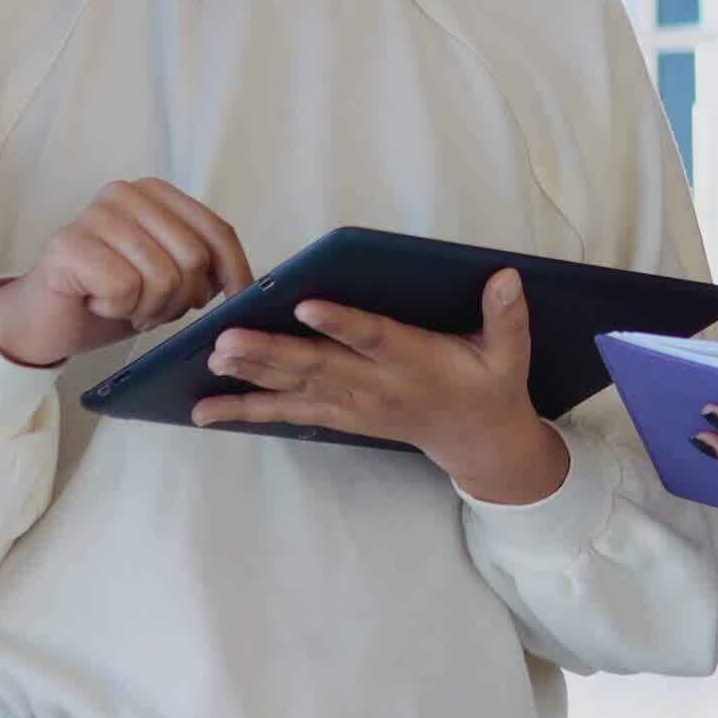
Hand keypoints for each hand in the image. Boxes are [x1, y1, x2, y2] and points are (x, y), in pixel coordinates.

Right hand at [0, 180, 252, 368]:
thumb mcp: (169, 277)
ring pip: (161, 277)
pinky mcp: (68, 244)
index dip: (234, 270)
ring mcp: (95, 215)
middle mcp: (125, 193)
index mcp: (156, 193)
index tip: (237, 300)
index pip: (216, 230)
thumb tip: (247, 286)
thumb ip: (202, 266)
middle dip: (180, 299)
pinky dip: (117, 310)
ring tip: (125, 307)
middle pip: (192, 257)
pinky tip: (97, 303)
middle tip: (152, 309)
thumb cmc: (111, 296)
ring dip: (148, 309)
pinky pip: (123, 288)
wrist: (46, 320)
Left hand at [194, 269, 568, 504]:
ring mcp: (354, 405)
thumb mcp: (510, 353)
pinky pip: (288, 414)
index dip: (341, 323)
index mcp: (416, 362)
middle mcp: (378, 385)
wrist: (479, 442)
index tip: (306, 305)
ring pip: (295, 389)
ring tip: (211, 362)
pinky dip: (246, 410)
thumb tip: (506, 275)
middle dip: (271, 354)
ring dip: (251, 377)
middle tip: (227, 339)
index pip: (373, 338)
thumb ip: (507, 316)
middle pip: (318, 367)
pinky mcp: (340, 417)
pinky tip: (206, 408)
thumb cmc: (490, 386)